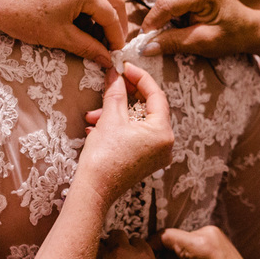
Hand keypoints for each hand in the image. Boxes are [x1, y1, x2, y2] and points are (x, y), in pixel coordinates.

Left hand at [0, 0, 128, 65]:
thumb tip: (106, 59)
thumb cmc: (24, 17)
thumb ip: (89, 47)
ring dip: (107, 14)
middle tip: (113, 46)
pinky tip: (86, 23)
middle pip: (114, 1)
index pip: (112, 16)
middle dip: (117, 24)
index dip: (117, 37)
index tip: (116, 54)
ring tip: (100, 36)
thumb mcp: (61, 37)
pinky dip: (94, 6)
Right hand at [75, 63, 173, 204]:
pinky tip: (98, 126)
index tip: (125, 67)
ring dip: (117, 113)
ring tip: (94, 114)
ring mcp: (157, 155)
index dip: (140, 78)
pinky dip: (120, 127)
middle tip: (112, 84)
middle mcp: (165, 144)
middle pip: (148, 109)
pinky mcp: (146, 161)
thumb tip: (116, 74)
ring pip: (139, 122)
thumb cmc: (104, 157)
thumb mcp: (110, 118)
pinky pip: (136, 135)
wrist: (93, 191)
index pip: (156, 95)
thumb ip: (116, 92)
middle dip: (125, 96)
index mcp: (163, 132)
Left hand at [84, 231, 155, 258]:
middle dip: (115, 244)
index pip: (137, 241)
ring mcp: (103, 253)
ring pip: (100, 241)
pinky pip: (85, 252)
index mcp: (144, 257)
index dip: (131, 250)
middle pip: (118, 235)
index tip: (127, 258)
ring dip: (99, 250)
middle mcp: (124, 250)